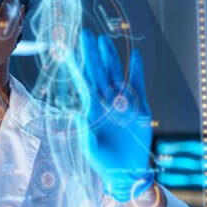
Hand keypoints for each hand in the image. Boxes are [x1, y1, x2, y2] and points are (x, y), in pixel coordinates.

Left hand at [76, 29, 153, 201]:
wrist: (127, 172)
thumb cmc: (104, 162)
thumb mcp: (90, 148)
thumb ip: (86, 132)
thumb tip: (79, 115)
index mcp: (91, 110)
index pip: (82, 83)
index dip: (76, 67)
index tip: (67, 51)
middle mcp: (105, 103)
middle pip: (97, 73)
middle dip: (91, 54)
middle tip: (85, 34)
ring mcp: (122, 103)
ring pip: (115, 74)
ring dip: (110, 57)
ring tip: (104, 40)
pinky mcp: (140, 107)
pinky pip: (137, 84)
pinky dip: (136, 69)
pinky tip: (134, 55)